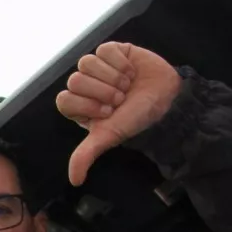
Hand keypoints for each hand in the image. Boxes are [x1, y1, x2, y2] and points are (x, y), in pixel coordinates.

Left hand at [55, 42, 182, 184]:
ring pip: (87, 63)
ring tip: (127, 85)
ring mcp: (96, 67)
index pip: (65, 99)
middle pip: (75, 80)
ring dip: (112, 77)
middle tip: (120, 99)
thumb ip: (86, 154)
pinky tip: (131, 71)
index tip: (108, 112)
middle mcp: (84, 85)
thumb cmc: (136, 118)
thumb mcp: (109, 136)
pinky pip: (104, 50)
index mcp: (78, 105)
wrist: (166, 99)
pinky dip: (120, 62)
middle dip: (103, 92)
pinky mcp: (111, 51)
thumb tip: (75, 181)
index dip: (87, 105)